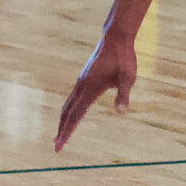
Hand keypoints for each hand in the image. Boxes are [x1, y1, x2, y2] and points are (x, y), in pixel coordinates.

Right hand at [55, 33, 136, 151]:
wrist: (116, 39)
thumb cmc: (124, 59)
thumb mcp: (128, 78)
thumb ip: (124, 95)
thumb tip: (121, 112)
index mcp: (90, 89)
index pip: (76, 115)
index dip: (67, 132)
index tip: (59, 146)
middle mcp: (81, 86)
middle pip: (67, 113)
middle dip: (61, 130)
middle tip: (57, 146)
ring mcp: (81, 81)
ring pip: (68, 104)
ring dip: (63, 120)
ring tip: (61, 133)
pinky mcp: (84, 78)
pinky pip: (72, 97)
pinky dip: (68, 109)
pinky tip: (71, 113)